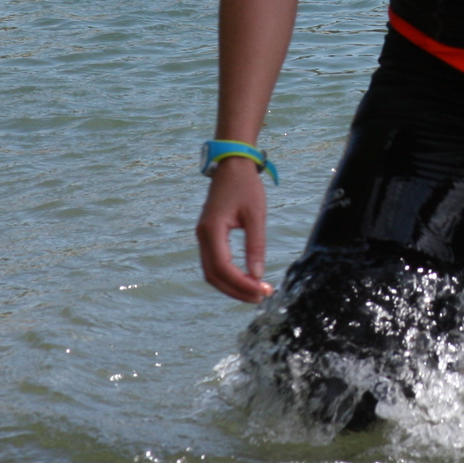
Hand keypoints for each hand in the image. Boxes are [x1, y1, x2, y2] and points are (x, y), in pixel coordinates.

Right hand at [195, 158, 273, 300]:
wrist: (232, 165)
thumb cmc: (245, 186)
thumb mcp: (256, 215)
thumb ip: (256, 246)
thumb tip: (258, 275)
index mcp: (212, 230)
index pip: (223, 268)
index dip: (241, 284)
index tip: (261, 290)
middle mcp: (202, 236)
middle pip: (214, 276)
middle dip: (236, 290)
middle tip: (260, 297)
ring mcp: (203, 236)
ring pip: (211, 272)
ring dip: (231, 286)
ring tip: (254, 292)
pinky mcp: (208, 235)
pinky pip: (213, 263)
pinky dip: (227, 276)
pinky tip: (245, 279)